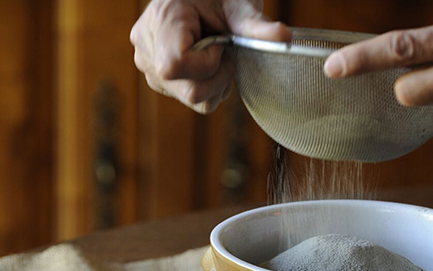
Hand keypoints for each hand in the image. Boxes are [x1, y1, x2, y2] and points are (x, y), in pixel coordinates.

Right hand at [131, 0, 290, 113]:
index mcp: (162, 20)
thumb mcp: (238, 4)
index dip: (206, 63)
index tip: (220, 43)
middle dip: (217, 77)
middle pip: (189, 91)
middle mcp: (147, 48)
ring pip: (191, 100)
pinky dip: (205, 86)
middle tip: (224, 50)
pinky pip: (187, 99)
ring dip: (214, 84)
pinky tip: (205, 63)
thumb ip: (256, 24)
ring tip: (215, 54)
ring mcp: (147, 66)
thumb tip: (285, 38)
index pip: (175, 65)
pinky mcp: (156, 79)